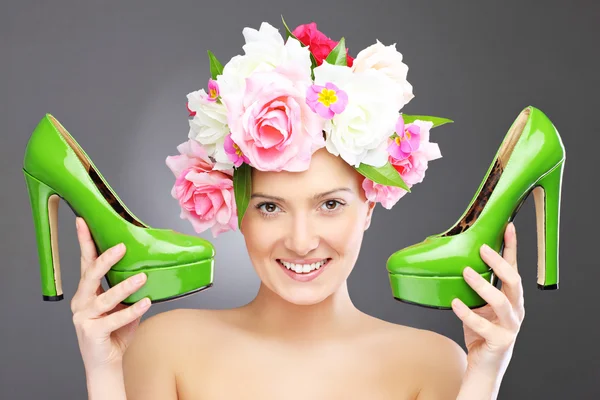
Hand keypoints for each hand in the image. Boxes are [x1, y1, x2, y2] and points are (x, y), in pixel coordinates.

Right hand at [70, 217, 151, 374]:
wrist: (106, 363)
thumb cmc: (115, 332)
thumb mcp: (122, 305)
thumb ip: (128, 288)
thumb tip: (148, 267)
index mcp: (87, 292)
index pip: (86, 263)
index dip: (85, 242)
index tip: (84, 222)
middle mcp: (81, 302)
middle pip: (90, 275)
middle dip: (105, 259)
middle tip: (121, 247)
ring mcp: (84, 318)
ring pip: (104, 298)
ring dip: (124, 287)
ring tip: (142, 277)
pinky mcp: (92, 332)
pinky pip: (114, 319)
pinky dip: (132, 310)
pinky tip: (145, 302)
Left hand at [451, 222, 524, 376]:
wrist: (484, 366)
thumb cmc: (481, 331)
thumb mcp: (479, 305)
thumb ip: (474, 287)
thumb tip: (454, 261)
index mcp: (512, 298)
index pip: (513, 268)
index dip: (511, 248)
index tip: (507, 227)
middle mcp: (515, 309)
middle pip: (513, 281)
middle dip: (499, 262)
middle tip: (482, 249)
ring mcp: (510, 326)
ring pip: (501, 301)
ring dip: (482, 285)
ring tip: (465, 272)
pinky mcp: (499, 341)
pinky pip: (482, 324)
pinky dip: (467, 313)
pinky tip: (455, 303)